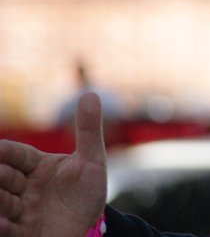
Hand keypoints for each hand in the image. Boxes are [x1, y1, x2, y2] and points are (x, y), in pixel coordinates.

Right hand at [0, 92, 106, 236]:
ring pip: (3, 203)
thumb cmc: (87, 192)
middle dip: (1, 175)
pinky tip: (3, 224)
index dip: (6, 152)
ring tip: (3, 197)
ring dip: (0, 200)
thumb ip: (88, 130)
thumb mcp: (92, 161)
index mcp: (37, 167)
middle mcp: (24, 187)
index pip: (17, 155)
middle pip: (5, 178)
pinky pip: (10, 231)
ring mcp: (22, 211)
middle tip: (1, 174)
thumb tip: (90, 93)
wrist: (92, 229)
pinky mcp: (24, 233)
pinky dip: (4, 227)